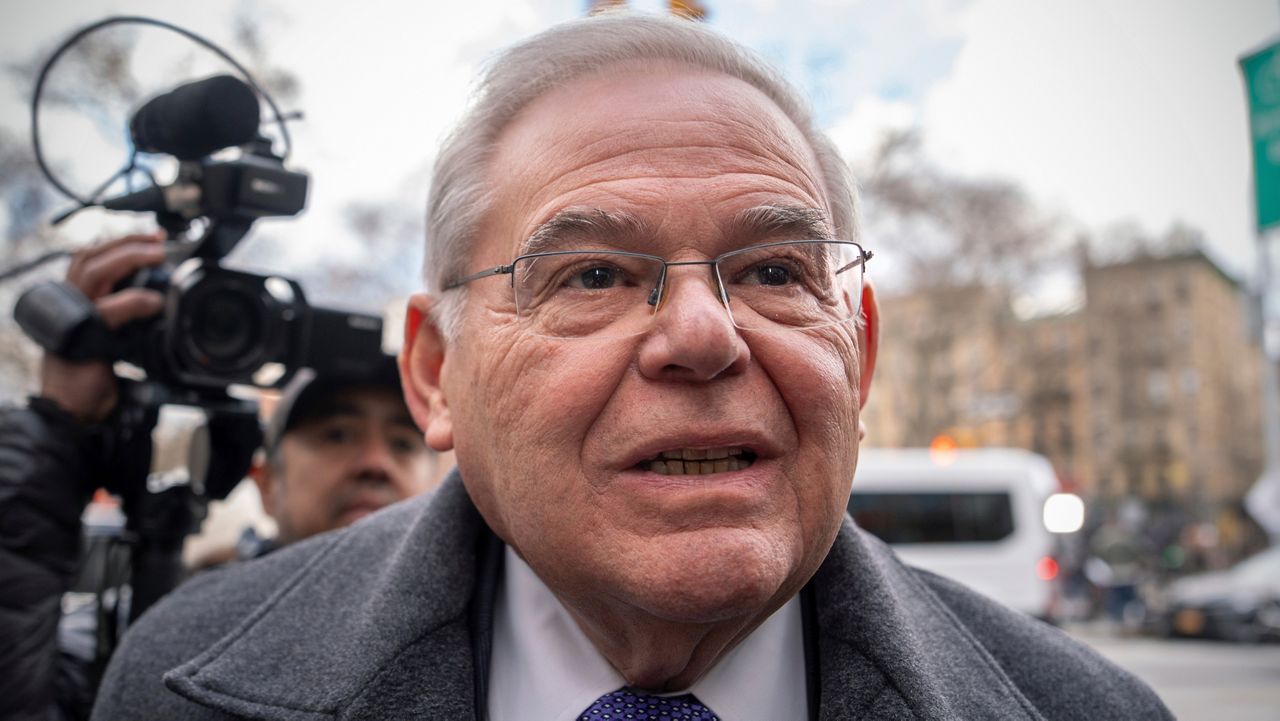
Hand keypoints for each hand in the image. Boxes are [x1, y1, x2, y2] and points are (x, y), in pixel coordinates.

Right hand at [39, 232, 166, 422]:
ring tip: (158, 254)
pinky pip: (110, 309)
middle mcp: (70, 303)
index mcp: (76, 300)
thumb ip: (127, 319)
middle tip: (158, 239)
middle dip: (127, 241)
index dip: (120, 244)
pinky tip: (156, 301)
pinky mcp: (84, 335)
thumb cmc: (91, 375)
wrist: (72, 408)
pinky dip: (135, 301)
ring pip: (94, 271)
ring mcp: (73, 316)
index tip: (152, 238)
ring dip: (128, 257)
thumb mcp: (114, 339)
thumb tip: (160, 302)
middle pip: (91, 256)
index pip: (92, 260)